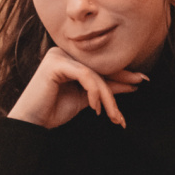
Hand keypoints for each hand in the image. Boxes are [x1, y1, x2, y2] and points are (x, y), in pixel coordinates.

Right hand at [7, 46, 146, 128]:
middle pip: (99, 68)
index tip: (141, 80)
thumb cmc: (55, 110)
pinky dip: (94, 92)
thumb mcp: (88, 100)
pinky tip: (96, 109)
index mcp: (70, 58)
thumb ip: (107, 89)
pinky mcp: (55, 63)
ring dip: (108, 96)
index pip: (99, 65)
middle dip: (120, 81)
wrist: (33, 122)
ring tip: (114, 116)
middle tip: (139, 85)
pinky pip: (85, 76)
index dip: (121, 73)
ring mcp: (58, 55)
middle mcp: (64, 52)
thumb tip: (133, 84)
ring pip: (95, 74)